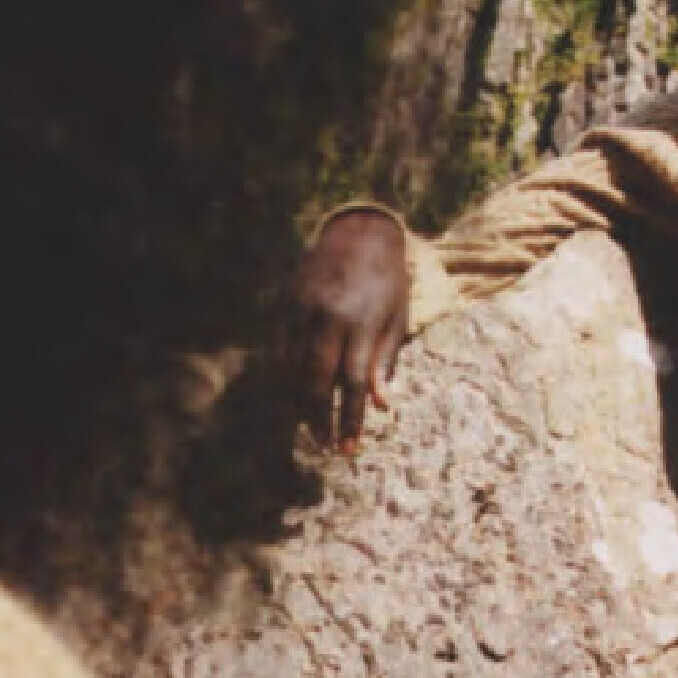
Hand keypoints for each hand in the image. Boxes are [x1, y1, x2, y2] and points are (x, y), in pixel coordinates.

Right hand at [288, 207, 412, 446]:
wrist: (358, 229)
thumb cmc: (387, 278)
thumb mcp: (397, 316)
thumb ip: (386, 360)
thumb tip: (381, 404)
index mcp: (361, 322)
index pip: (352, 382)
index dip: (350, 418)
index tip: (349, 447)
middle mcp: (327, 318)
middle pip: (317, 381)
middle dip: (320, 419)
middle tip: (325, 447)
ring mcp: (302, 311)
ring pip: (293, 369)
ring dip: (300, 404)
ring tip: (310, 429)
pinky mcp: (286, 305)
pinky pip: (280, 350)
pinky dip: (285, 377)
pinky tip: (293, 395)